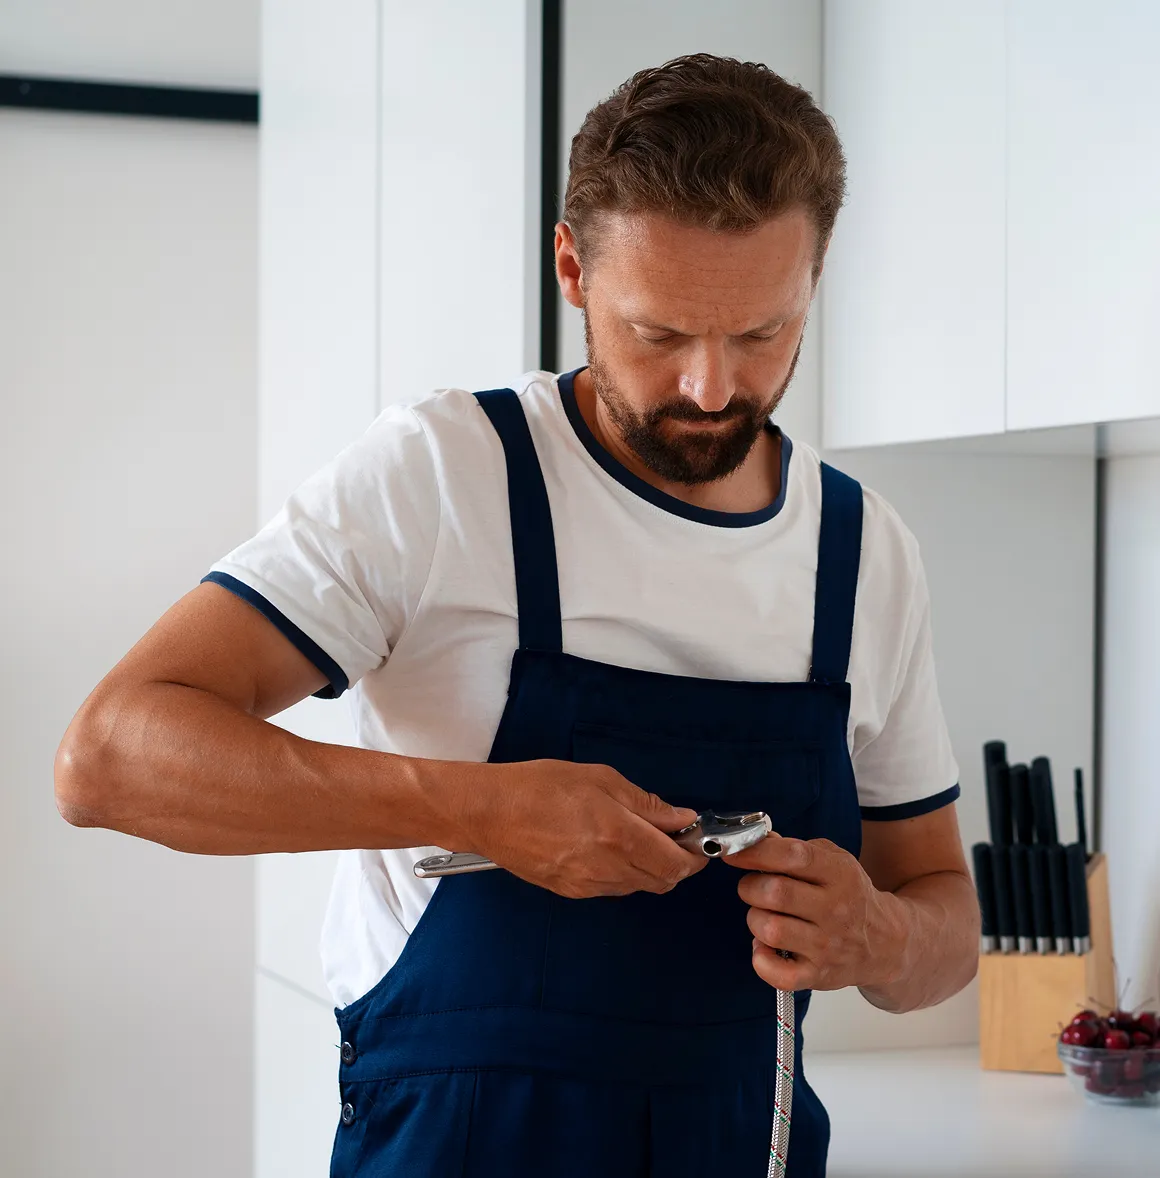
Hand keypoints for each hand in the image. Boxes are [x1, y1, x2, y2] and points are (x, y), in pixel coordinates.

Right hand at [456, 759, 707, 898]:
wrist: (489, 813)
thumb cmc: (539, 787)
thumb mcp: (600, 779)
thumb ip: (645, 803)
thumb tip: (680, 819)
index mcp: (619, 836)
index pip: (676, 863)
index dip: (694, 854)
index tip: (697, 840)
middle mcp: (607, 868)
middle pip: (663, 881)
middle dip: (675, 862)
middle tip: (670, 836)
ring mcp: (588, 885)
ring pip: (638, 886)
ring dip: (648, 867)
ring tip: (633, 837)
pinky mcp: (571, 892)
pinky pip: (612, 888)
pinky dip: (622, 872)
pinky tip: (607, 847)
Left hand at [725, 835, 905, 991]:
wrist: (885, 944)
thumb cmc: (850, 895)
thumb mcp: (833, 860)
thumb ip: (795, 848)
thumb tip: (757, 841)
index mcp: (839, 874)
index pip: (793, 856)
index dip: (756, 852)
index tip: (733, 852)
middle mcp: (836, 909)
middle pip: (775, 893)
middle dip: (750, 886)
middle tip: (753, 887)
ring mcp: (827, 946)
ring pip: (770, 929)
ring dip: (755, 919)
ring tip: (764, 916)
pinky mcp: (819, 975)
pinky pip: (777, 973)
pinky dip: (761, 959)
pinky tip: (766, 947)